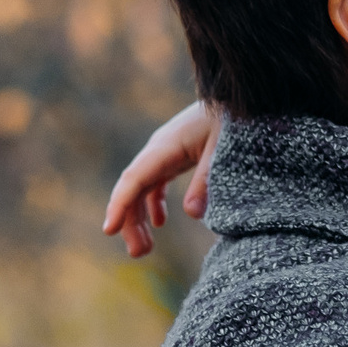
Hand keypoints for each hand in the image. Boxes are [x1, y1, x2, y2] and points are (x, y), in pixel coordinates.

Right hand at [101, 102, 217, 257]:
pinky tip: (159, 224)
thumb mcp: (224, 148)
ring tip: (144, 249)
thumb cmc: (232, 117)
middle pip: (133, 188)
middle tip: (138, 254)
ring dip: (139, 217)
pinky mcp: (175, 155)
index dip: (120, 205)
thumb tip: (193, 214)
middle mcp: (158, 149)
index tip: (108, 230)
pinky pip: (155, 183)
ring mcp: (165, 152)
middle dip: (129, 221)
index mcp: (165, 146)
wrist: (238, 92)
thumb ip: (208, 179)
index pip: (134, 179)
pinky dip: (153, 204)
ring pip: (141, 188)